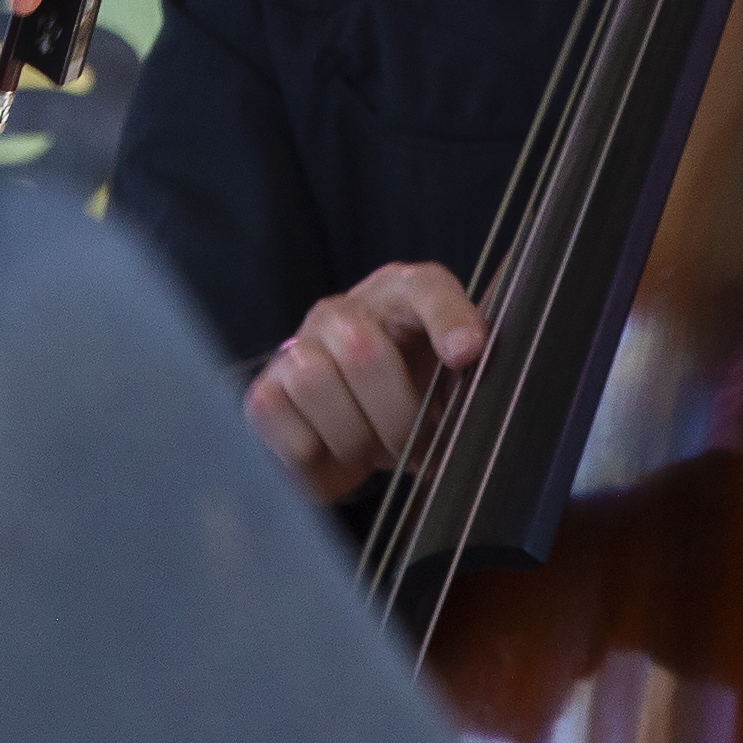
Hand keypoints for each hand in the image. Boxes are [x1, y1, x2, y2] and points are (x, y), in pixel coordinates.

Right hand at [250, 260, 486, 501]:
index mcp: (401, 295)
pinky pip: (280, 418)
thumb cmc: (414, 396)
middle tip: (418, 445)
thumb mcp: (452, 382)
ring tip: (375, 450)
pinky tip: (337, 453)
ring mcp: (297, 348)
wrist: (359, 432)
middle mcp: (344, 312)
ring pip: (315, 382)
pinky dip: (317, 453)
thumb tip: (476, 368)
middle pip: (363, 350)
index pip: (425, 289)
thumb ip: (471, 373)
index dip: (448, 318)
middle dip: (397, 415)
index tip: (467, 354)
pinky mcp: (266, 392)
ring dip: (356, 437)